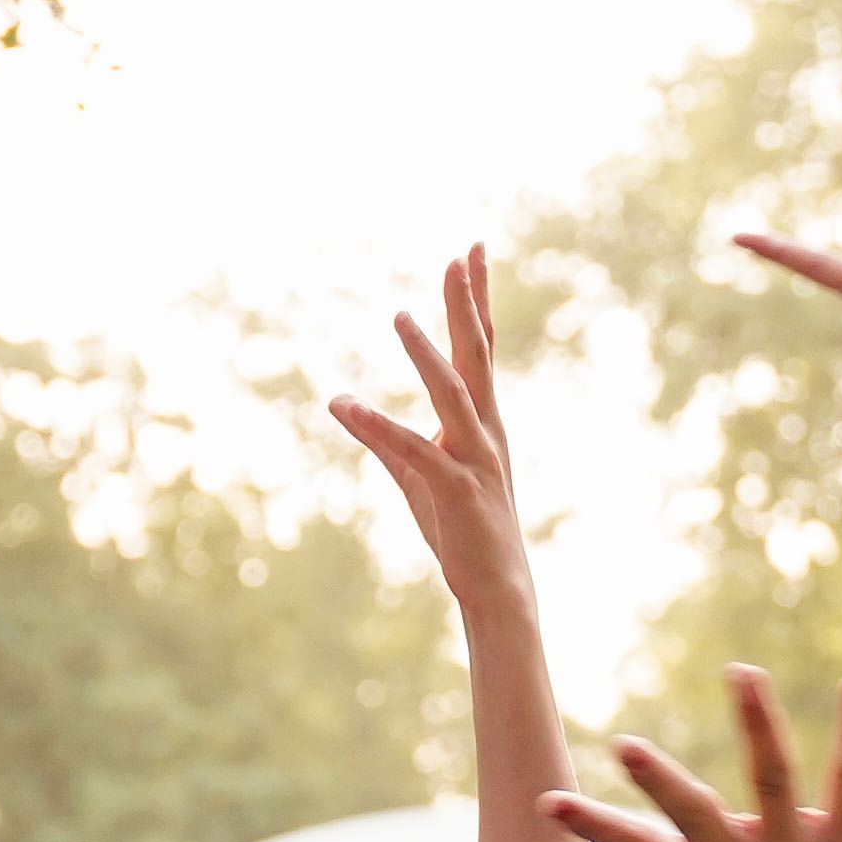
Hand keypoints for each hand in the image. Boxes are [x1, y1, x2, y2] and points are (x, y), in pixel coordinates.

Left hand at [333, 247, 538, 607]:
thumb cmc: (462, 530)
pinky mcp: (456, 490)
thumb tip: (344, 404)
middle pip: (477, 356)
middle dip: (467, 305)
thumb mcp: (416, 474)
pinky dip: (379, 428)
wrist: (497, 588)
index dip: (474, 301)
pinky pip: (414, 452)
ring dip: (426, 354)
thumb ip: (383, 438)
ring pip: (452, 395)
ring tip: (401, 316)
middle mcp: (486, 431)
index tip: (469, 254)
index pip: (480, 349)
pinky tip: (347, 407)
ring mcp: (476, 459)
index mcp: (482, 422)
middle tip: (460, 255)